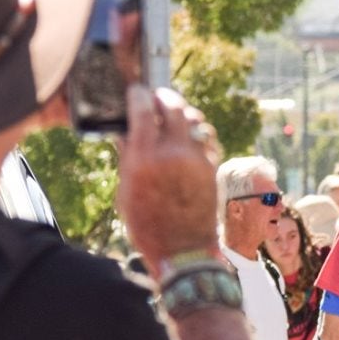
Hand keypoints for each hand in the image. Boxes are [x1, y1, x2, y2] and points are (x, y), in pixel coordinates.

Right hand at [117, 85, 224, 271]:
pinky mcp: (212, 167)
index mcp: (145, 158)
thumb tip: (126, 133)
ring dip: (184, 113)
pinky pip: (206, 139)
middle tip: (159, 97)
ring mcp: (196, 159)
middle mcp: (172, 153)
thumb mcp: (126, 191)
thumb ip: (129, 158)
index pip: (143, 111)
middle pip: (174, 108)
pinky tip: (191, 135)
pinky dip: (198, 132)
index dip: (139, 96)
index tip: (137, 91)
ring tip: (176, 114)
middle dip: (165, 98)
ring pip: (194, 120)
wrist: (182, 248)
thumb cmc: (147, 224)